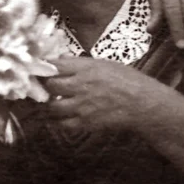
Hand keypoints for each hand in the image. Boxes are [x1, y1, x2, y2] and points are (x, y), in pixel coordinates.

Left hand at [45, 57, 168, 131]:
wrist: (143, 104)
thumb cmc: (127, 79)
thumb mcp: (103, 63)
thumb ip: (79, 62)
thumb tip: (60, 59)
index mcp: (85, 69)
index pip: (55, 65)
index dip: (44, 66)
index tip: (40, 67)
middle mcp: (81, 86)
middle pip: (50, 85)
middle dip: (46, 85)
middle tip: (46, 85)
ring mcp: (83, 106)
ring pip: (53, 106)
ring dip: (50, 103)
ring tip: (52, 101)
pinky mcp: (87, 123)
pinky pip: (64, 124)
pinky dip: (59, 121)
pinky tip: (61, 116)